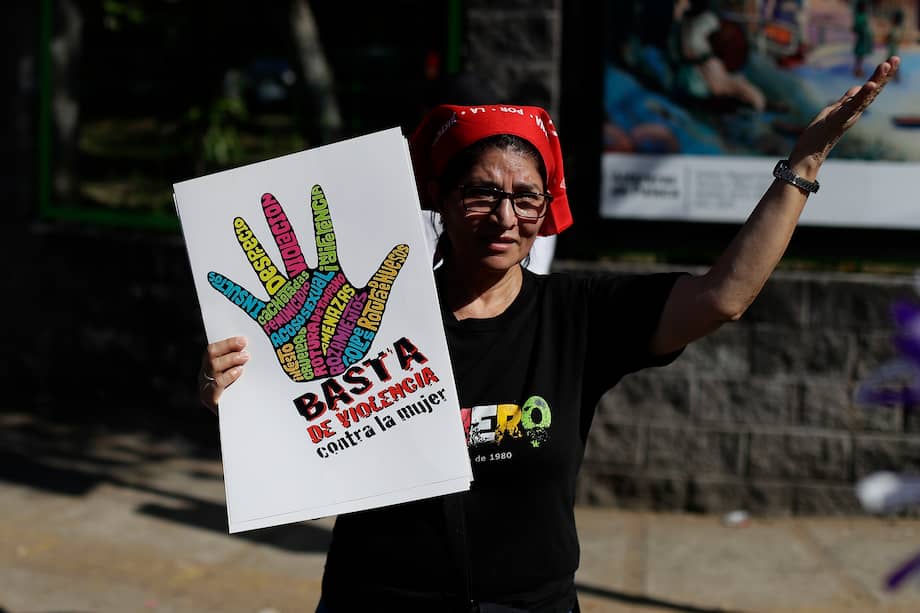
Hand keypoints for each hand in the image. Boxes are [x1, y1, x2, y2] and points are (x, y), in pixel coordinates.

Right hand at [199, 336, 248, 413]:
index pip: (213, 350)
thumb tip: (249, 347)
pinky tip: (238, 372)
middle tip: (245, 348)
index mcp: (209, 368)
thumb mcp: (241, 379)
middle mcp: (204, 377)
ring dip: (230, 359)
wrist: (241, 423)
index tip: (243, 340)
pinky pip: (216, 384)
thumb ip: (240, 364)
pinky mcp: (210, 400)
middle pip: (211, 356)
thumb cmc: (243, 397)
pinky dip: (227, 376)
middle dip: (228, 348)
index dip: (227, 343)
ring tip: (245, 358)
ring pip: (213, 367)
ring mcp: (205, 388)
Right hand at [207, 185, 408, 383]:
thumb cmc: (354, 340)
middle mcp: (305, 286)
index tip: (314, 192)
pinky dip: (233, 291)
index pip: (324, 242)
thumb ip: (383, 276)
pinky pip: (249, 303)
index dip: (319, 218)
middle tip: (267, 198)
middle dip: (278, 225)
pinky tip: (216, 277)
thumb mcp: (371, 306)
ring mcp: (287, 302)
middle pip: (289, 248)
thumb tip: (404, 248)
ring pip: (266, 268)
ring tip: (239, 225)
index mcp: (329, 280)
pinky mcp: (274, 321)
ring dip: (253, 249)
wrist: (338, 373)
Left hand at [788, 56, 899, 176]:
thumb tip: (857, 88)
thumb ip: (844, 100)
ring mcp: (847, 116)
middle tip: (895, 58)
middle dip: (885, 75)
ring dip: (877, 80)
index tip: (890, 61)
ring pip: (865, 97)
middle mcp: (854, 112)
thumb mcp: (832, 111)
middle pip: (873, 91)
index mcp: (852, 109)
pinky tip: (870, 85)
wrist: (809, 154)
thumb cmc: (818, 134)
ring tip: (886, 65)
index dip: (880, 76)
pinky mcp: (838, 120)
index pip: (870, 90)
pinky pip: (852, 107)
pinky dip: (862, 96)